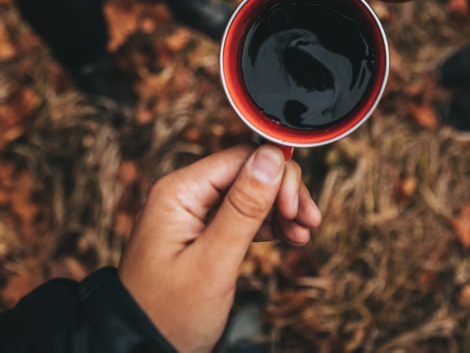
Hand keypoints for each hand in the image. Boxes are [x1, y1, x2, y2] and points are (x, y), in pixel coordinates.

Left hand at [118, 144, 320, 352]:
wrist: (142, 352)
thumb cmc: (168, 314)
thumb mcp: (212, 262)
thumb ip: (243, 208)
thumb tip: (271, 156)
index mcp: (179, 192)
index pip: (240, 159)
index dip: (276, 175)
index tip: (297, 207)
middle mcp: (186, 195)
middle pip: (249, 173)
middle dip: (283, 193)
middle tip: (308, 221)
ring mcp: (194, 214)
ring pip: (250, 193)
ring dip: (281, 209)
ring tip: (304, 233)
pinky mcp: (204, 233)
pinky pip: (243, 215)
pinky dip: (269, 224)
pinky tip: (290, 236)